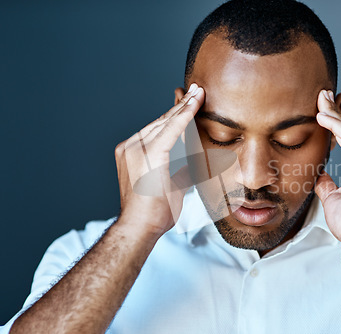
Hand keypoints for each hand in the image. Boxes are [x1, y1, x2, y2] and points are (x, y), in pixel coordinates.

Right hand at [114, 83, 204, 238]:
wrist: (140, 227)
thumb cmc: (153, 213)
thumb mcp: (170, 185)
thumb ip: (180, 171)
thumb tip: (195, 165)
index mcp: (132, 152)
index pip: (157, 128)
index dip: (174, 114)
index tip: (187, 101)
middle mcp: (131, 146)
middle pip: (161, 121)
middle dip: (181, 105)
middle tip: (197, 90)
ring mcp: (136, 148)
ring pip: (166, 122)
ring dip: (185, 106)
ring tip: (199, 92)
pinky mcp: (149, 153)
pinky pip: (171, 129)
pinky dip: (185, 115)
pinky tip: (195, 103)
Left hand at [315, 90, 340, 246]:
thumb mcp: (334, 197)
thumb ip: (328, 182)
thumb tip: (318, 174)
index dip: (338, 125)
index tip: (324, 112)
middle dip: (336, 112)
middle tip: (322, 95)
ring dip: (334, 114)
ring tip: (320, 99)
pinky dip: (335, 124)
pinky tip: (321, 116)